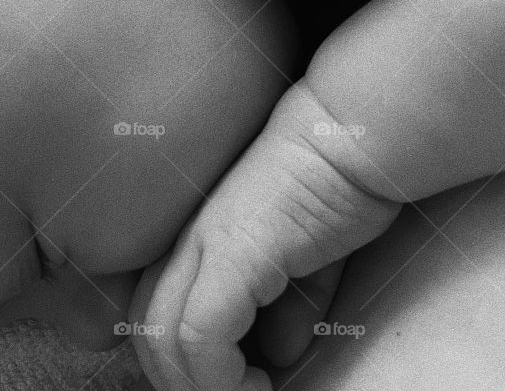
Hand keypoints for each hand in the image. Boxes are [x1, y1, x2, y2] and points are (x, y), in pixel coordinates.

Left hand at [129, 82, 401, 390]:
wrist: (356, 138)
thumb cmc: (338, 185)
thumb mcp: (308, 259)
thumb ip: (288, 303)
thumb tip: (280, 352)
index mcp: (200, 234)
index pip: (158, 309)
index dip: (182, 358)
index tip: (229, 382)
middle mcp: (189, 237)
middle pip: (148, 330)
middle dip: (183, 381)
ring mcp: (205, 241)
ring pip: (163, 340)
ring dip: (202, 388)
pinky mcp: (233, 251)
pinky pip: (201, 338)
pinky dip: (222, 381)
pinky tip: (263, 385)